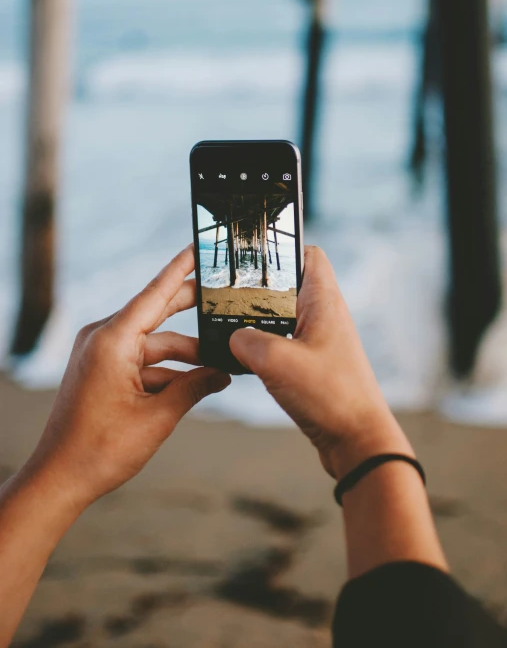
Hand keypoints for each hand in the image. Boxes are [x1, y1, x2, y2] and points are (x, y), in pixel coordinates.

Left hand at [25, 245, 229, 511]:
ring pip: (154, 344)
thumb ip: (195, 387)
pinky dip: (167, 371)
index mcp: (112, 340)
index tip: (199, 247)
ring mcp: (101, 353)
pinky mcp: (101, 369)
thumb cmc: (101, 449)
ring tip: (222, 368)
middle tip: (227, 301)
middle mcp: (103, 338)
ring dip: (185, 357)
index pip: (156, 293)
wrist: (60, 479)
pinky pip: (142, 360)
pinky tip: (197, 383)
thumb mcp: (159, 416)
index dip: (182, 269)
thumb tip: (224, 373)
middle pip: (158, 314)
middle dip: (194, 311)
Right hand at [230, 246, 411, 478]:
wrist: (357, 442)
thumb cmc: (329, 396)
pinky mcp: (314, 365)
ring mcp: (320, 341)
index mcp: (323, 301)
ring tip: (229, 324)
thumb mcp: (275, 361)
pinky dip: (263, 346)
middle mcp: (324, 315)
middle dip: (258, 287)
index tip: (250, 255)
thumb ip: (246, 340)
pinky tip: (244, 357)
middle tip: (228, 291)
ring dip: (258, 320)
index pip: (308, 254)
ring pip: (283, 316)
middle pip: (289, 285)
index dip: (281, 248)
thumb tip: (233, 337)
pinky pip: (283, 343)